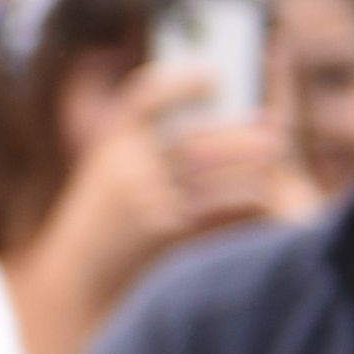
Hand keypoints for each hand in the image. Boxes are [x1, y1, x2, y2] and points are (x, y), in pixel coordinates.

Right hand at [7, 60, 308, 353]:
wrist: (77, 278)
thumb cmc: (105, 222)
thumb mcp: (111, 176)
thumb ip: (146, 148)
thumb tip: (211, 119)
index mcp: (112, 144)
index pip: (144, 97)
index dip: (179, 82)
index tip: (214, 75)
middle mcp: (124, 166)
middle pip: (193, 136)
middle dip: (238, 130)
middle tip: (275, 124)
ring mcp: (141, 198)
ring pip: (209, 171)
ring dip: (249, 162)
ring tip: (276, 157)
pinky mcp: (161, 230)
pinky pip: (214, 207)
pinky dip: (244, 198)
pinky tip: (265, 195)